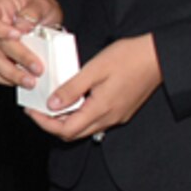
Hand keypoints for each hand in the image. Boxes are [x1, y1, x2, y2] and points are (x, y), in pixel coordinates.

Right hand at [0, 0, 64, 88]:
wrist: (44, 20)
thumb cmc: (39, 8)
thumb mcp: (41, 3)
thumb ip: (33, 12)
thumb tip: (23, 27)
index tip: (17, 35)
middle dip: (18, 57)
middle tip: (37, 67)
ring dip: (14, 74)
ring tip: (32, 81)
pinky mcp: (1, 62)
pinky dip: (12, 80)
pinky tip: (26, 82)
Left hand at [28, 33, 161, 141]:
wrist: (159, 57)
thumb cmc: (130, 58)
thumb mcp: (94, 69)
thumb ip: (71, 88)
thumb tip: (52, 104)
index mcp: (101, 109)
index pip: (65, 129)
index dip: (44, 123)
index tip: (32, 111)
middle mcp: (109, 118)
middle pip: (72, 133)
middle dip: (51, 124)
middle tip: (37, 109)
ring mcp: (116, 116)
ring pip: (84, 128)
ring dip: (65, 120)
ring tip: (51, 103)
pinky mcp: (121, 111)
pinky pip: (95, 120)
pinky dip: (79, 115)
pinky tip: (72, 100)